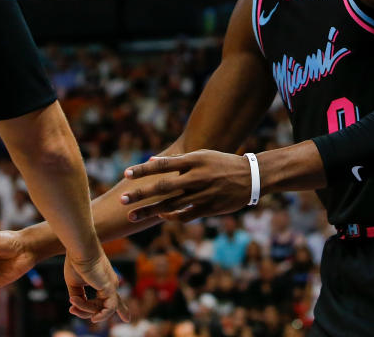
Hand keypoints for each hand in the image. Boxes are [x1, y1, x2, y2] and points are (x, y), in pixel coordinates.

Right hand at [65, 250, 129, 323]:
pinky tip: (93, 319)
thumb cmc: (76, 262)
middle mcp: (111, 284)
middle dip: (85, 312)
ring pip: (102, 309)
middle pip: (102, 307)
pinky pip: (108, 309)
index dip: (122, 309)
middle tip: (71, 309)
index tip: (128, 318)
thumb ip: (79, 297)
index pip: (113, 299)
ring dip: (85, 310)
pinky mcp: (111, 288)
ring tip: (72, 304)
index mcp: (104, 282)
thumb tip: (78, 309)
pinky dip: (100, 315)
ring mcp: (112, 286)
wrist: (80, 250)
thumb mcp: (75, 284)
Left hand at [120, 150, 251, 222]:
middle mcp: (196, 177)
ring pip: (170, 205)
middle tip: (122, 200)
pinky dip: (170, 217)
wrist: (251, 177)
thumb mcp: (201, 155)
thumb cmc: (221, 163)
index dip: (143, 170)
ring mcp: (202, 194)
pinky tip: (160, 216)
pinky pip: (184, 216)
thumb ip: (177, 161)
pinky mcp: (208, 208)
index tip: (125, 174)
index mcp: (193, 160)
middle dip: (140, 194)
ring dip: (149, 211)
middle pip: (162, 187)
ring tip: (132, 216)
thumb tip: (152, 161)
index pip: (162, 164)